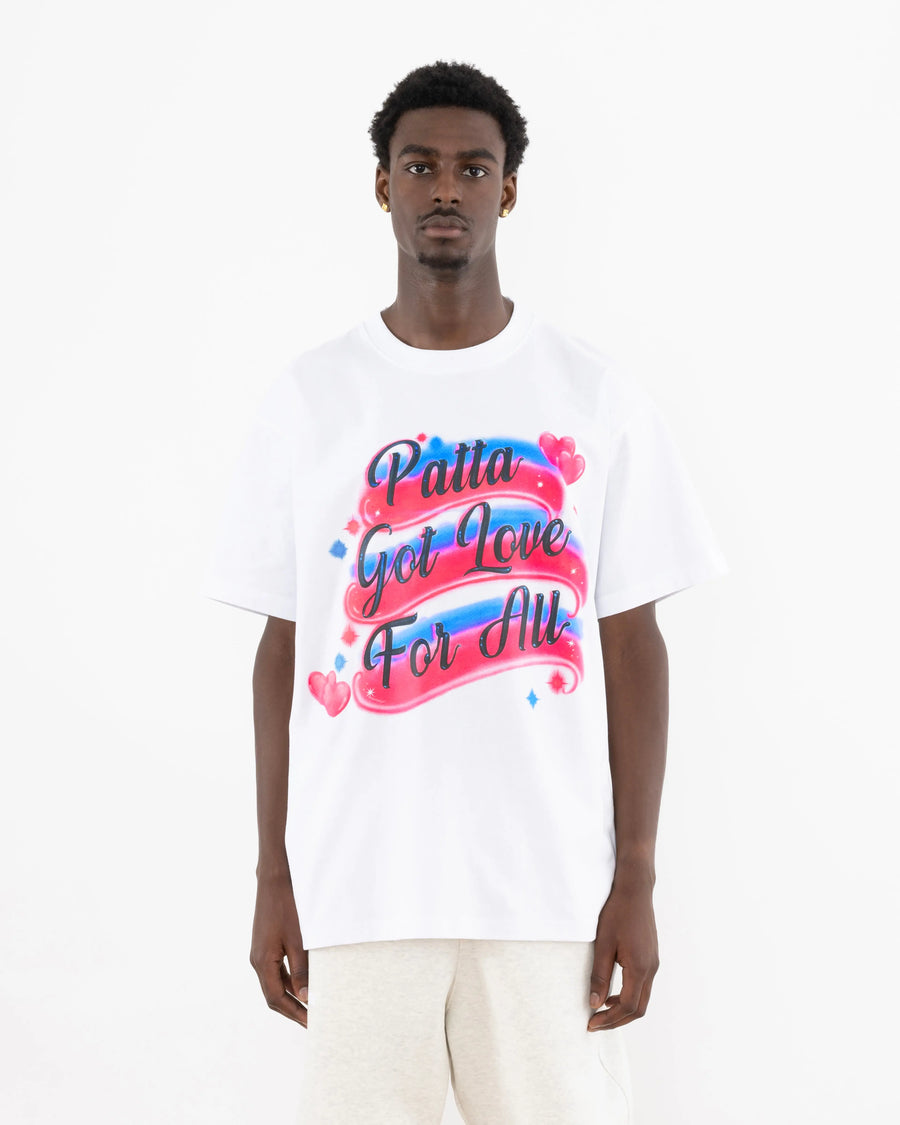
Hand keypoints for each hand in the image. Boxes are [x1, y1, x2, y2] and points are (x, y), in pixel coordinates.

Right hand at [249, 871, 308, 1027]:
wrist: (276, 877)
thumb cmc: (287, 906)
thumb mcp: (298, 940)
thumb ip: (301, 970)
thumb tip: (306, 997)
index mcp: (262, 962)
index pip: (276, 999)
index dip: (294, 1013)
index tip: (311, 1023)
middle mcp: (257, 960)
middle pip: (273, 994)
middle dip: (292, 1009)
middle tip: (312, 1020)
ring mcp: (260, 951)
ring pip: (275, 982)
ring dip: (291, 996)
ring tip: (310, 1005)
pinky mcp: (266, 943)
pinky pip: (276, 969)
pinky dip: (289, 980)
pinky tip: (303, 982)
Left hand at [588, 879, 658, 1030]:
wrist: (635, 890)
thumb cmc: (617, 913)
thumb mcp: (603, 944)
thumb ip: (600, 975)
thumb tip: (594, 1003)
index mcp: (639, 968)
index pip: (627, 1006)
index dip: (609, 1019)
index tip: (591, 1023)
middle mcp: (651, 969)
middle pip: (638, 1008)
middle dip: (617, 1020)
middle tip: (595, 1023)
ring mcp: (653, 963)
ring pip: (642, 999)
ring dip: (623, 1009)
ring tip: (601, 1010)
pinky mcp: (651, 957)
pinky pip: (643, 986)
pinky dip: (629, 996)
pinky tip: (613, 992)